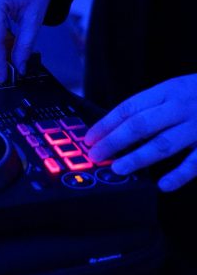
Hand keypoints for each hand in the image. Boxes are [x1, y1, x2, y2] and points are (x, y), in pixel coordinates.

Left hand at [85, 75, 196, 191]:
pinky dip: (179, 174)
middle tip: (96, 155)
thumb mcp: (177, 90)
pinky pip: (195, 161)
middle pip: (140, 125)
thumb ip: (152, 106)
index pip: (128, 107)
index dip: (106, 124)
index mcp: (168, 91)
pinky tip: (163, 185)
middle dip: (113, 141)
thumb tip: (116, 127)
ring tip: (119, 168)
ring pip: (164, 143)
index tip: (89, 139)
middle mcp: (181, 106)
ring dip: (138, 158)